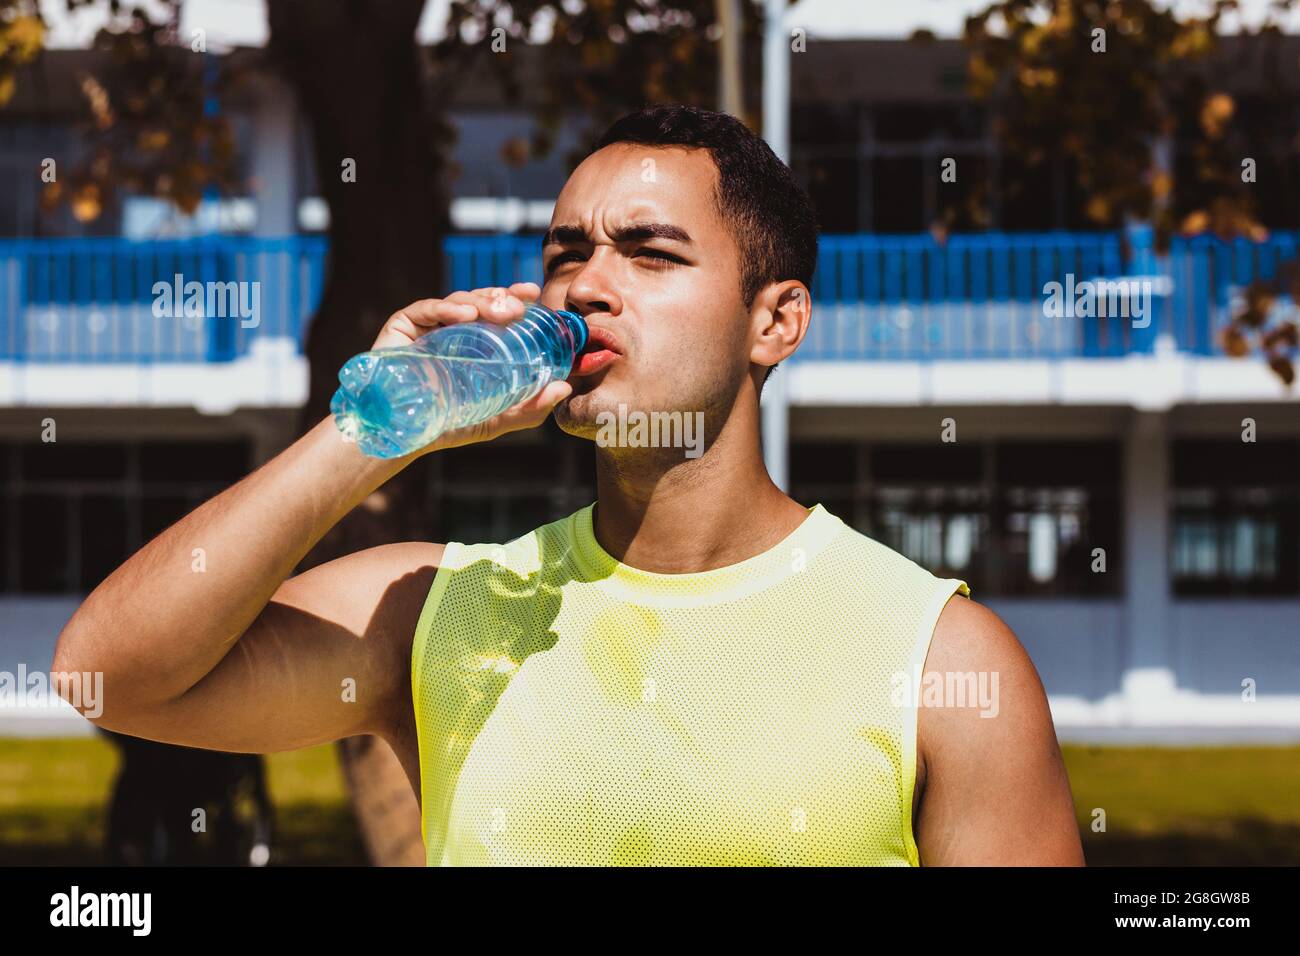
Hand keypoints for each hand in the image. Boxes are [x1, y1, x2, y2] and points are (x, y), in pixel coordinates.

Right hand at [369, 283, 573, 454]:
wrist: (402, 437)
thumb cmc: (447, 424)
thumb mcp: (496, 418)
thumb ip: (530, 407)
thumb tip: (565, 387)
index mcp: (473, 343)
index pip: (496, 313)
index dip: (514, 299)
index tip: (534, 295)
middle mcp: (451, 330)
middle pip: (479, 302)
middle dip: (501, 298)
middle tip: (520, 305)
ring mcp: (426, 327)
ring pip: (457, 302)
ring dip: (481, 302)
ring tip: (502, 312)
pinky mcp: (402, 327)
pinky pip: (425, 309)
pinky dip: (447, 309)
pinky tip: (465, 315)